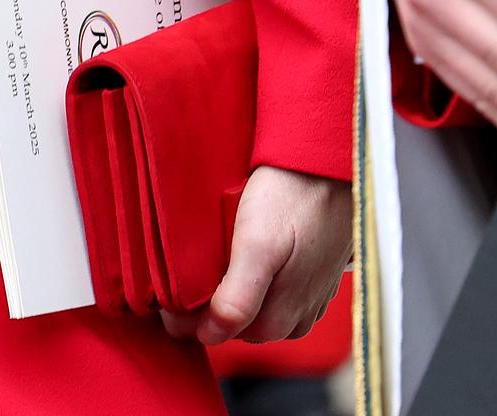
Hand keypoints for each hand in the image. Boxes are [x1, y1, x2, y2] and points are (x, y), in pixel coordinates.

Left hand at [157, 165, 348, 346]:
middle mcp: (296, 316)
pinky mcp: (312, 274)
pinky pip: (273, 285)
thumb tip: (210, 335)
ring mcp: (307, 296)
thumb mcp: (259, 245)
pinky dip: (253, 271)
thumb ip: (239, 297)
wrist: (329, 162)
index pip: (221, 332)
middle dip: (211, 296)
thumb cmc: (294, 198)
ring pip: (255, 302)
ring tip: (218, 247)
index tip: (167, 287)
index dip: (189, 313)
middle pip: (237, 319)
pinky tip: (245, 244)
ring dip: (232, 282)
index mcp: (280, 320)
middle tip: (191, 259)